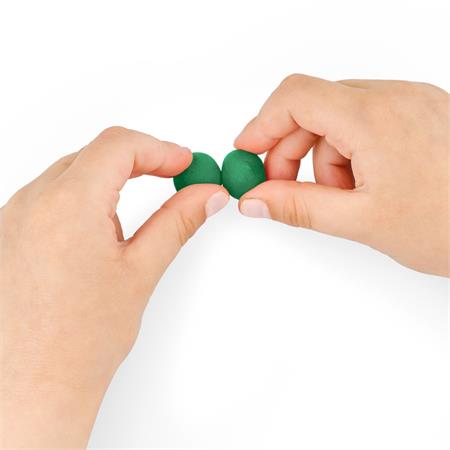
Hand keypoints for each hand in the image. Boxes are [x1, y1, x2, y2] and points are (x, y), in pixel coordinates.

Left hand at [0, 127, 228, 448]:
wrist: (31, 388)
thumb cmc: (78, 343)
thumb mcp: (140, 271)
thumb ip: (177, 222)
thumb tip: (205, 195)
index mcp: (68, 206)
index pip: (119, 145)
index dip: (160, 149)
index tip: (183, 163)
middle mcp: (32, 204)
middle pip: (95, 154)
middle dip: (139, 160)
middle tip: (172, 178)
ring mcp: (12, 217)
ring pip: (71, 173)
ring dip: (108, 178)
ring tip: (136, 208)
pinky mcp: (6, 233)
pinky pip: (49, 195)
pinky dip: (81, 197)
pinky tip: (97, 227)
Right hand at [235, 75, 448, 275]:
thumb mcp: (362, 220)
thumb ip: (298, 207)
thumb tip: (255, 200)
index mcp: (375, 116)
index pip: (295, 97)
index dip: (262, 124)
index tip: (247, 152)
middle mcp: (394, 97)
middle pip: (314, 108)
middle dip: (291, 150)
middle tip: (285, 190)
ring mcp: (410, 102)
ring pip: (339, 118)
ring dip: (326, 158)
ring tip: (346, 197)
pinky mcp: (420, 114)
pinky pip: (366, 122)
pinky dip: (352, 152)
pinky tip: (366, 185)